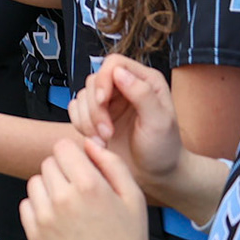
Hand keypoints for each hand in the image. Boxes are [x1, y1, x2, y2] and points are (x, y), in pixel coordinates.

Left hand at [21, 138, 158, 239]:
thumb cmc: (129, 239)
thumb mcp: (133, 196)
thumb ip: (111, 163)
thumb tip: (89, 144)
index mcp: (88, 185)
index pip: (62, 147)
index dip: (74, 155)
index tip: (83, 168)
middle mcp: (62, 198)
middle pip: (48, 163)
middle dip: (63, 171)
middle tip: (80, 191)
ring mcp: (45, 218)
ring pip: (35, 182)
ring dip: (49, 188)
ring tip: (70, 206)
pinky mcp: (35, 235)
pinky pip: (26, 205)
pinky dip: (39, 208)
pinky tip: (59, 220)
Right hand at [69, 55, 186, 191]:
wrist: (156, 176)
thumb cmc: (164, 149)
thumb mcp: (159, 122)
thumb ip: (142, 94)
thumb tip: (120, 72)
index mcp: (145, 81)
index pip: (113, 64)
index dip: (103, 80)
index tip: (103, 101)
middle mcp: (125, 87)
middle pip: (93, 81)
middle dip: (95, 109)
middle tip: (107, 133)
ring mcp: (109, 103)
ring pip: (82, 97)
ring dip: (87, 121)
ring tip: (104, 140)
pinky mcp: (96, 117)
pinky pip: (75, 111)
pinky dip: (81, 126)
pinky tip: (97, 141)